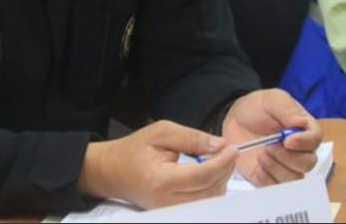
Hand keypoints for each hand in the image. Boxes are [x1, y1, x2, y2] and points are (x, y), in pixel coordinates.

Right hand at [79, 120, 238, 209]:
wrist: (112, 171)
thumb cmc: (134, 149)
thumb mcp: (160, 132)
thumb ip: (191, 138)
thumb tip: (219, 145)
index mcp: (161, 180)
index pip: (202, 176)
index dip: (222, 162)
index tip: (233, 148)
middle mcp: (167, 201)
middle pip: (210, 192)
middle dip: (225, 171)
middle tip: (228, 152)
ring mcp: (170, 211)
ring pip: (209, 201)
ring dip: (220, 181)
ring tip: (218, 161)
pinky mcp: (174, 213)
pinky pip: (202, 204)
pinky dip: (211, 189)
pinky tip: (209, 174)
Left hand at [222, 89, 321, 186]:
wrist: (235, 119)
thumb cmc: (257, 107)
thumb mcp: (271, 99)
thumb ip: (286, 109)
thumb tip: (300, 123)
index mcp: (304, 129)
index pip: (315, 139)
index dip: (304, 142)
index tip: (287, 140)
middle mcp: (299, 150)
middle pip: (307, 163)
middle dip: (287, 157)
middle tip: (268, 146)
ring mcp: (286, 165)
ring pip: (294, 178)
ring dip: (277, 168)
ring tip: (261, 155)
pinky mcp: (271, 177)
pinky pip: (276, 187)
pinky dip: (267, 179)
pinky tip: (257, 167)